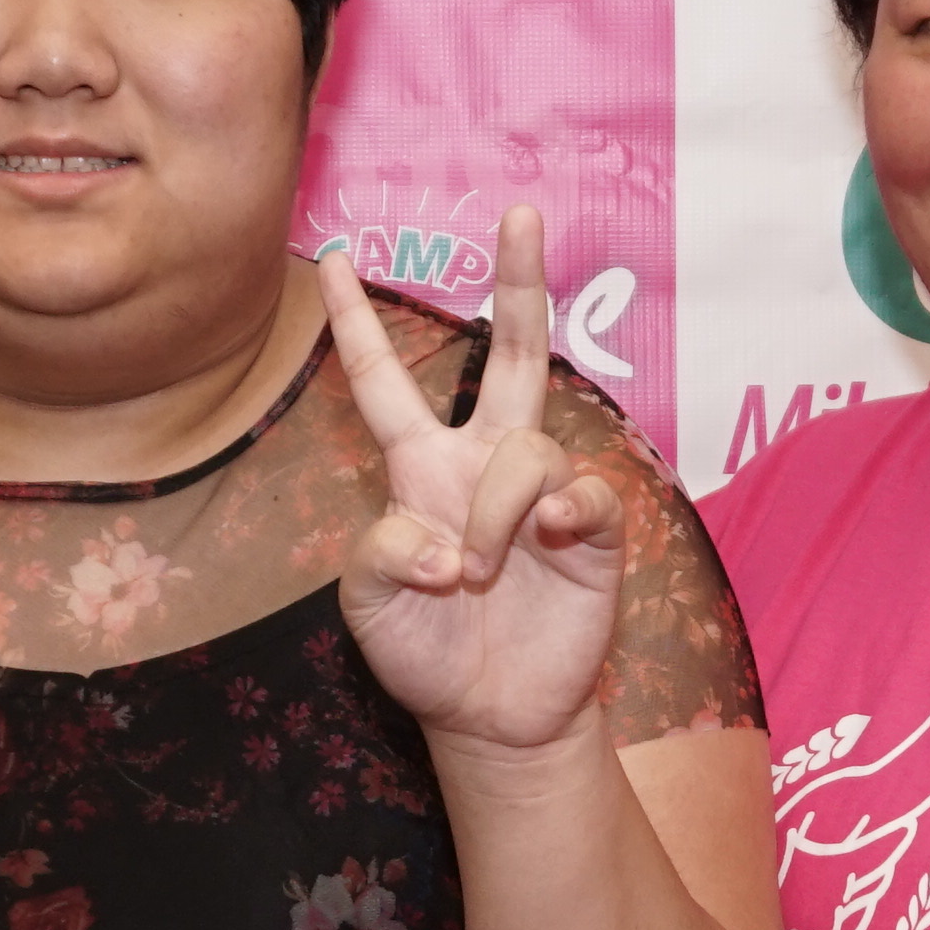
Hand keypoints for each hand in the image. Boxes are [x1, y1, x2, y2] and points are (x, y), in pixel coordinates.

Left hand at [325, 204, 627, 755]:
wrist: (491, 715)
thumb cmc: (423, 652)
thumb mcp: (369, 608)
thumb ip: (383, 558)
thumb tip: (446, 542)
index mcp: (419, 470)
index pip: (383, 384)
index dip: (358, 324)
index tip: (336, 258)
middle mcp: (483, 464)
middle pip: (511, 355)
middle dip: (518, 284)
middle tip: (521, 214)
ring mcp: (541, 494)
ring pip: (531, 449)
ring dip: (499, 513)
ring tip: (483, 573)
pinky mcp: (593, 531)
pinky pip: (587, 492)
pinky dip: (566, 513)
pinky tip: (552, 541)